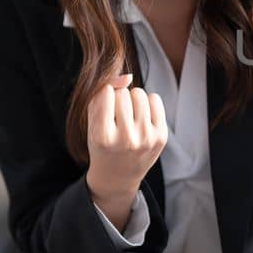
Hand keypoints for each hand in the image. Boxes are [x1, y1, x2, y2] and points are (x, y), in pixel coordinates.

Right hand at [85, 73, 167, 223]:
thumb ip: (101, 94)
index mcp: (102, 136)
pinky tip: (142, 116)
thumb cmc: (102, 144)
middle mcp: (126, 139)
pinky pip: (155, 99)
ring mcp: (146, 138)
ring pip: (140, 93)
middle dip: (119, 98)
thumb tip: (127, 76)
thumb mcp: (92, 123)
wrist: (117, 176)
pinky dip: (148, 102)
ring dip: (133, 99)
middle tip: (117, 116)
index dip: (105, 95)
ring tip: (129, 115)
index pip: (106, 93)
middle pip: (123, 93)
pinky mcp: (161, 137)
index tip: (105, 109)